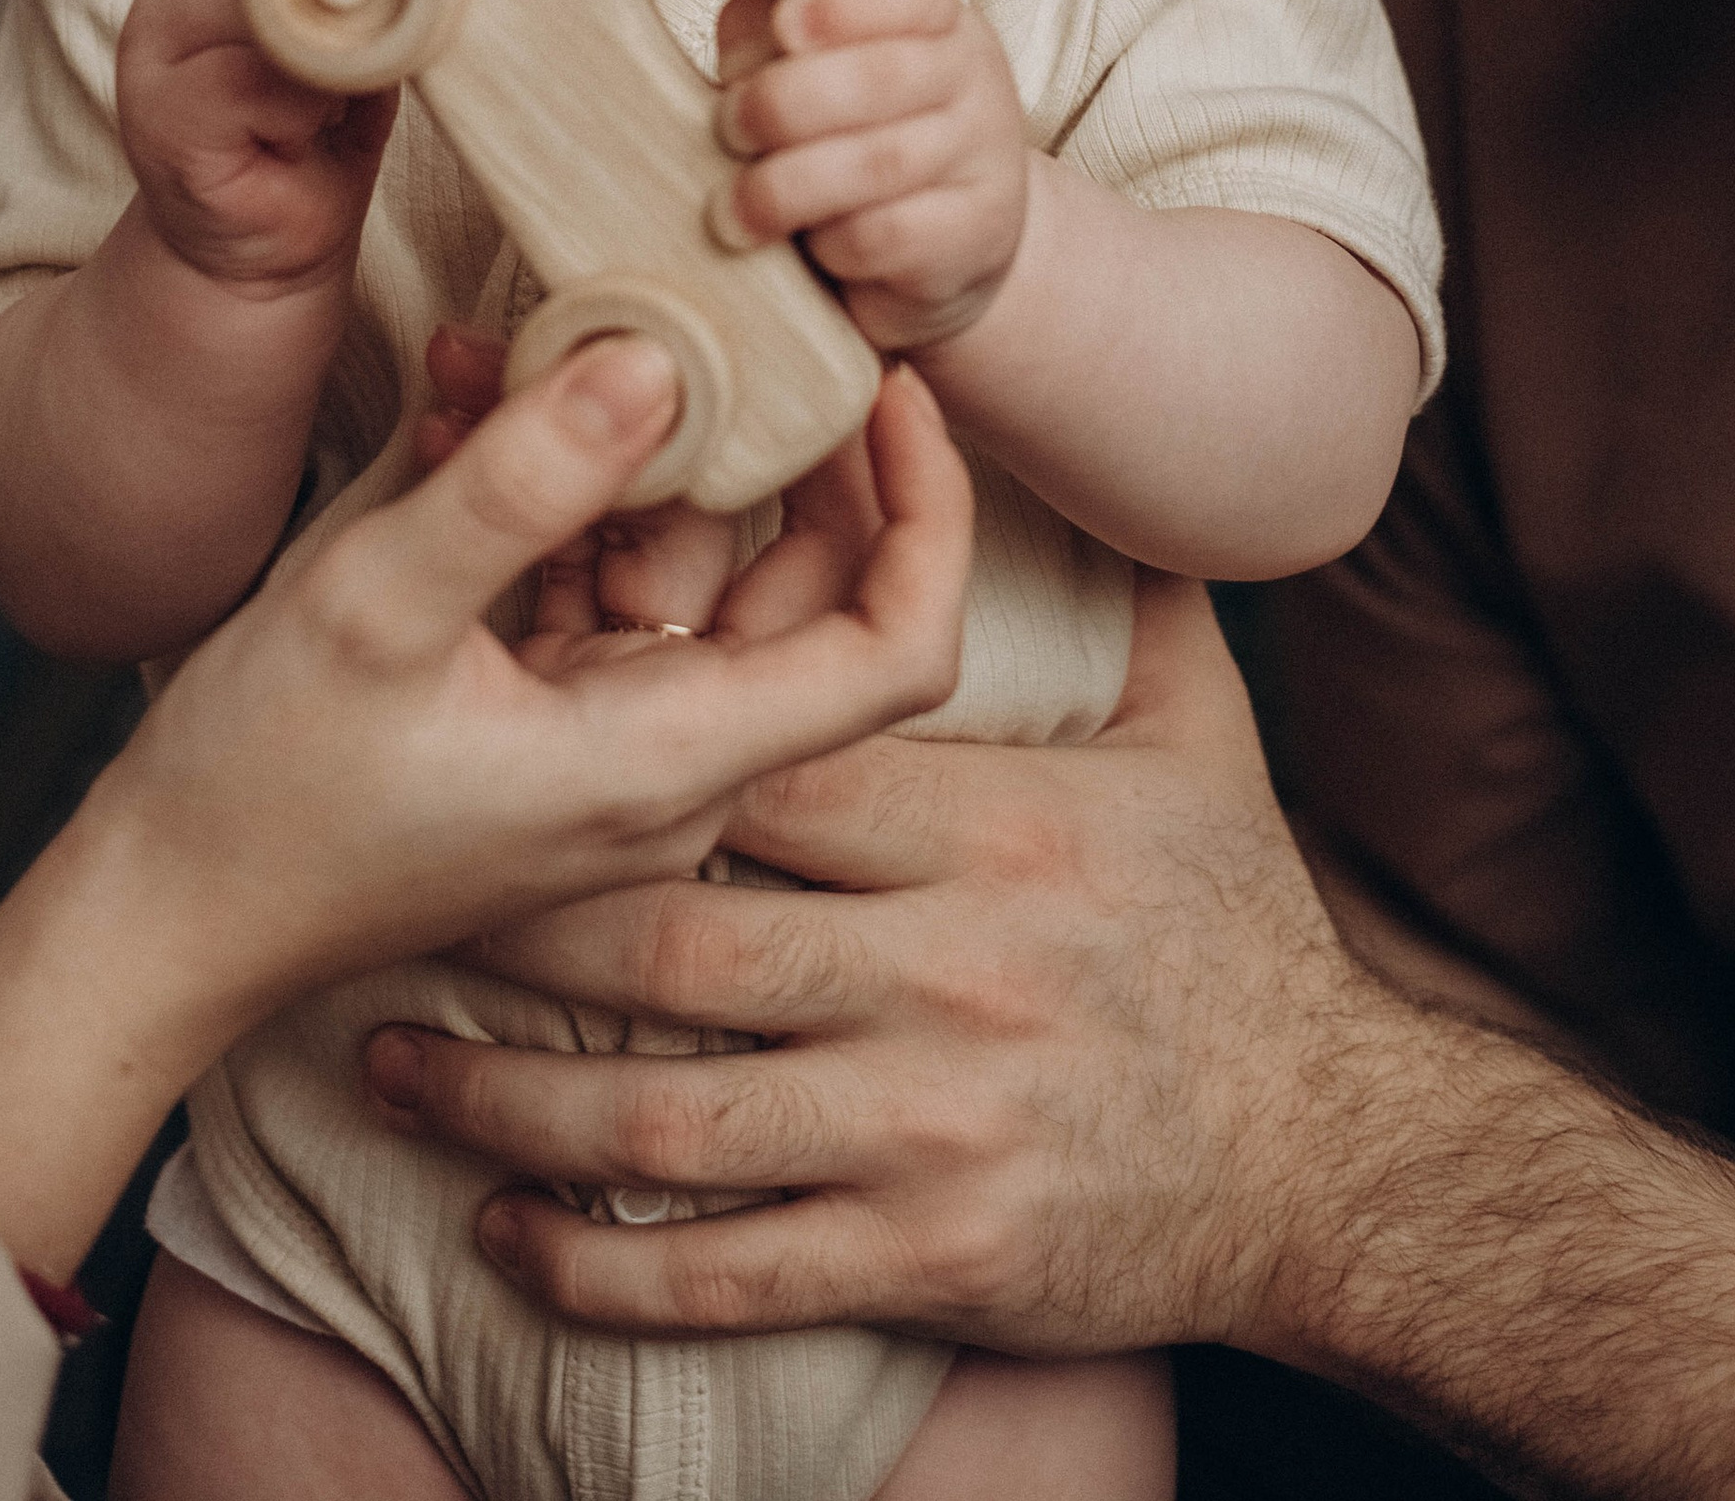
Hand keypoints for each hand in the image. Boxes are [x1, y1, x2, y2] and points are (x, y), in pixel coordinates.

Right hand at [0, 338, 970, 1287]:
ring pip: (696, 569)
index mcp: (672, 759)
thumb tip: (656, 357)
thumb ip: (523, 481)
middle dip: (785, 442)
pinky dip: (563, 495)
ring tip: (564, 335)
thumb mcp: (378, 602)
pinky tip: (473, 403)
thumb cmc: (260, 787)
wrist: (155, 919)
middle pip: (812, 587)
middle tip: (752, 314)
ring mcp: (612, 747)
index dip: (927, 503)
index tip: (890, 380)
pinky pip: (599, 584)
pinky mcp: (547, 723)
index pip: (900, 642)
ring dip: (643, 450)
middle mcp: (672, 766)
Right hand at [116, 0, 394, 291]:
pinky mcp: (163, 126)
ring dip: (318, 30)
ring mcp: (151, 68)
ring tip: (351, 70)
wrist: (265, 257)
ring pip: (244, 2)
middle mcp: (159, 9)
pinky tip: (321, 118)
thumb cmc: (313, 135)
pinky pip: (244, 76)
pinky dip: (302, 91)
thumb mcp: (336, 33)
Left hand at [364, 576, 1361, 1359]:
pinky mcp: (923, 1254)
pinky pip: (724, 1268)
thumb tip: (1094, 466)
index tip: (526, 712)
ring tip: (396, 1067)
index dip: (631, 733)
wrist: (1338, 1164)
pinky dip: (597, 1259)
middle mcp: (945, 969)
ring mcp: (926, 1123)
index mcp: (991, 827)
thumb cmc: (1251, 941)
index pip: (770, 757)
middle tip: (403, 894)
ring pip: (663, 1109)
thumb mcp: (1206, 745)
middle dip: (515, 916)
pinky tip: (507, 1230)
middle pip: (675, 928)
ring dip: (507, 1098)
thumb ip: (1133, 602)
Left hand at [712, 0, 1030, 349]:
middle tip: (731, 129)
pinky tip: (808, 245)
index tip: (783, 27)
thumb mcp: (812, 66)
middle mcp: (973, 76)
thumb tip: (741, 54)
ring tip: (734, 209)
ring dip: (788, 185)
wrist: (935, 240)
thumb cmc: (853, 133)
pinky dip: (830, 242)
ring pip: (879, 162)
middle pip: (881, 76)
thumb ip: (769, 38)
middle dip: (783, 103)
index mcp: (937, 17)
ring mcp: (985, 156)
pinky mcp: (978, 233)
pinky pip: (888, 236)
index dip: (841, 3)